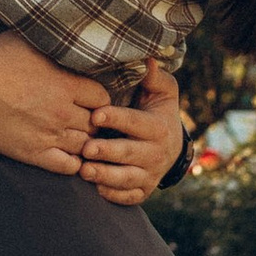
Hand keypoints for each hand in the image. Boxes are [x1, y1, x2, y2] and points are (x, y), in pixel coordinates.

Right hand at [0, 35, 109, 175]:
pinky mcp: (32, 153)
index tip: (89, 99)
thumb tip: (66, 37)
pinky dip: (73, 163)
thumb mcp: (30, 41)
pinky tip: (68, 155)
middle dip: (92, 122)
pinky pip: (67, 166)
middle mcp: (63, 112)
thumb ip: (53, 44)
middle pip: (95, 124)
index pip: (102, 98)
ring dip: (84, 141)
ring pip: (85, 146)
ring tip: (76, 136)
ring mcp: (49, 134)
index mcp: (66, 84)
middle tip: (83, 119)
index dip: (98, 99)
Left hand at [81, 61, 186, 205]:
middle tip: (86, 148)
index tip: (96, 115)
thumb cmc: (157, 111)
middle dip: (108, 152)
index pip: (135, 123)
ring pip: (127, 178)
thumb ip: (153, 77)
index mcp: (158, 127)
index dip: (116, 119)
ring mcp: (150, 174)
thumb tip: (147, 58)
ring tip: (84, 171)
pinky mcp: (143, 190)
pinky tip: (96, 188)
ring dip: (106, 176)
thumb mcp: (161, 91)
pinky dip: (113, 195)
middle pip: (130, 154)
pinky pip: (129, 197)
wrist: (172, 146)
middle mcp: (156, 153)